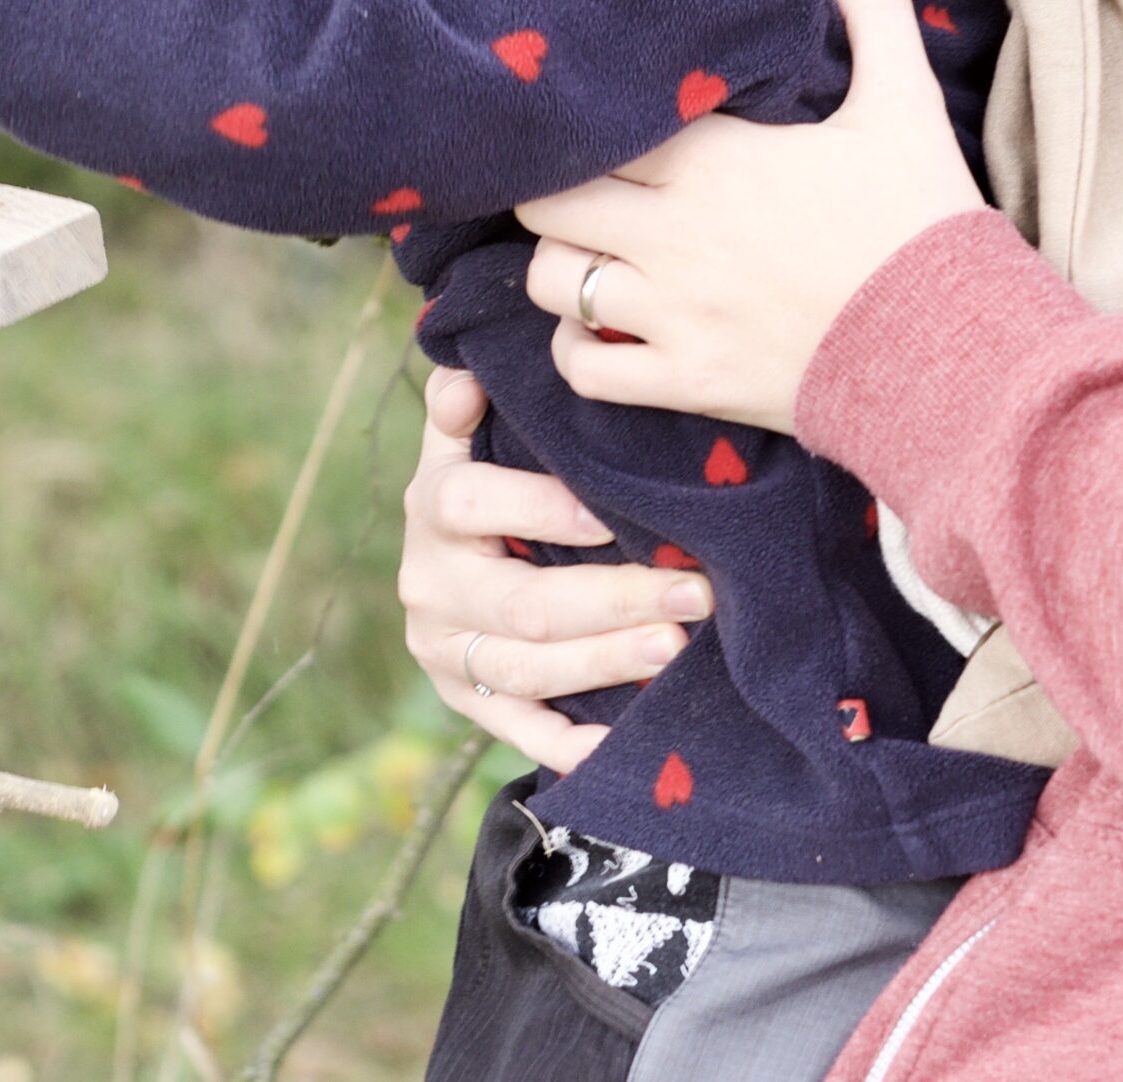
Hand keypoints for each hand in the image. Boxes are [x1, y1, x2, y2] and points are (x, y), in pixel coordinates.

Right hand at [402, 366, 713, 772]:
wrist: (447, 569)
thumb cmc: (488, 488)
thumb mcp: (468, 443)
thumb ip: (466, 409)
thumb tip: (465, 378)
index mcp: (431, 509)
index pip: (467, 503)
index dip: (536, 507)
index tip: (611, 515)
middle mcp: (429, 583)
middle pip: (517, 602)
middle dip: (610, 600)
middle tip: (693, 593)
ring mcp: (444, 650)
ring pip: (524, 669)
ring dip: (603, 662)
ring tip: (676, 650)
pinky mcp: (464, 701)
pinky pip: (517, 731)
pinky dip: (566, 745)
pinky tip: (621, 742)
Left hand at [520, 0, 984, 433]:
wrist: (962, 350)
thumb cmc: (927, 221)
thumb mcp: (904, 103)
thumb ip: (870, 12)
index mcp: (713, 159)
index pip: (591, 130)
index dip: (577, 129)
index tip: (589, 131)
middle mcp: (675, 233)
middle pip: (545, 203)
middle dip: (549, 195)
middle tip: (579, 195)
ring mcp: (674, 312)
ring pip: (549, 283)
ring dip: (558, 270)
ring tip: (590, 260)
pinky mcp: (685, 381)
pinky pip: (582, 368)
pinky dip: (576, 352)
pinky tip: (600, 334)